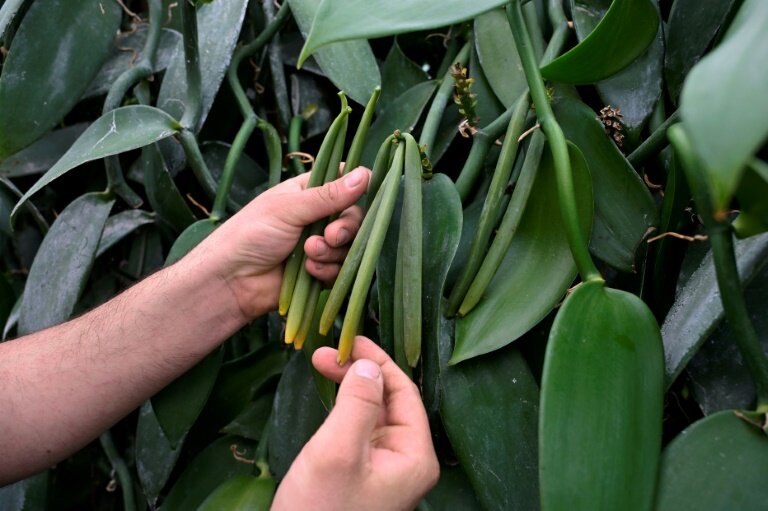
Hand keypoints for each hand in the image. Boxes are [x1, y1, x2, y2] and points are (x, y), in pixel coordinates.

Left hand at [198, 167, 369, 318]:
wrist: (232, 280)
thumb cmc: (251, 233)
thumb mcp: (290, 208)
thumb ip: (329, 195)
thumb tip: (364, 174)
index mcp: (309, 192)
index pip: (343, 180)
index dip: (358, 186)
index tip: (367, 192)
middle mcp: (318, 216)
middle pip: (354, 217)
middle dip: (345, 228)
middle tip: (331, 236)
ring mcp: (320, 245)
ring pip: (349, 246)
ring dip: (332, 252)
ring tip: (308, 255)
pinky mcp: (320, 271)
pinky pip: (340, 270)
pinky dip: (327, 271)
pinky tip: (308, 271)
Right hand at [272, 337, 439, 510]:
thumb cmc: (320, 509)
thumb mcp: (338, 450)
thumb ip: (357, 402)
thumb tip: (368, 363)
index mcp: (414, 456)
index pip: (404, 392)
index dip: (377, 360)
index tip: (347, 339)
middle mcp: (405, 461)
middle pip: (389, 400)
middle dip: (359, 371)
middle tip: (324, 353)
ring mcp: (384, 470)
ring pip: (372, 413)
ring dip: (350, 386)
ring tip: (321, 364)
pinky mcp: (361, 475)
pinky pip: (359, 431)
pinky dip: (344, 408)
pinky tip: (329, 395)